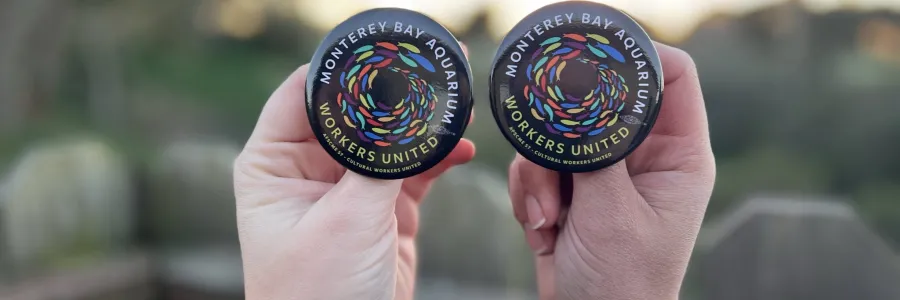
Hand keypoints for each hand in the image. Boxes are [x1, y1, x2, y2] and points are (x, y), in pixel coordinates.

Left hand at [233, 64, 474, 299]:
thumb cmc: (319, 295)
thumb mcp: (348, 219)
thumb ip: (379, 158)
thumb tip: (408, 105)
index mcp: (273, 164)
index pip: (305, 94)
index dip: (345, 74)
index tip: (389, 62)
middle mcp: (306, 171)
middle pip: (353, 114)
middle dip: (395, 98)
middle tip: (435, 82)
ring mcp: (346, 191)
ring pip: (388, 142)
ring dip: (422, 128)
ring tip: (460, 110)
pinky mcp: (380, 212)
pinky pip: (411, 172)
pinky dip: (436, 160)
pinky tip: (461, 150)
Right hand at [508, 43, 714, 299]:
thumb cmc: (622, 284)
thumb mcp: (610, 212)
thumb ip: (595, 149)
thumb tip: (577, 96)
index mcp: (678, 157)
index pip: (672, 79)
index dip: (638, 60)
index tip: (592, 63)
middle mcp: (645, 159)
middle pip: (598, 104)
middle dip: (564, 139)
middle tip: (556, 175)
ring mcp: (607, 175)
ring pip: (559, 136)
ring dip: (540, 177)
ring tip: (550, 220)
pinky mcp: (574, 191)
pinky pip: (539, 165)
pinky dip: (531, 195)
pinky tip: (543, 229)